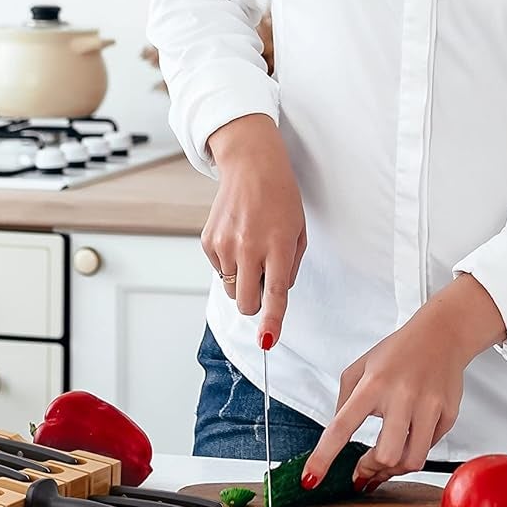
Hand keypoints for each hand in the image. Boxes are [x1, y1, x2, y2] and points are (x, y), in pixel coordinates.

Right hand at [202, 114, 306, 347]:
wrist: (251, 165)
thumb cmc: (280, 198)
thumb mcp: (298, 232)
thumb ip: (289, 267)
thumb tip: (274, 295)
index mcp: (277, 245)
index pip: (275, 293)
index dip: (271, 321)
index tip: (267, 341)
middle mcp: (249, 246)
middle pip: (245, 302)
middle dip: (254, 303)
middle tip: (263, 281)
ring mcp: (224, 244)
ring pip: (231, 289)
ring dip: (242, 280)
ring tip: (252, 248)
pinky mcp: (208, 241)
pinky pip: (219, 271)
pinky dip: (230, 264)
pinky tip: (238, 238)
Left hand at [303, 276, 506, 491]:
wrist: (443, 334)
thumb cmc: (399, 351)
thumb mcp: (361, 367)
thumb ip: (345, 401)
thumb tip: (338, 439)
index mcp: (373, 383)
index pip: (341, 426)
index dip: (323, 457)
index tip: (311, 479)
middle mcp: (402, 395)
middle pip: (386, 455)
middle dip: (371, 469)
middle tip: (363, 470)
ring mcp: (429, 406)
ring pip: (411, 460)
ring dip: (394, 469)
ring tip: (385, 463)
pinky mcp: (448, 414)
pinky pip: (430, 448)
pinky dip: (416, 449)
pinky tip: (410, 438)